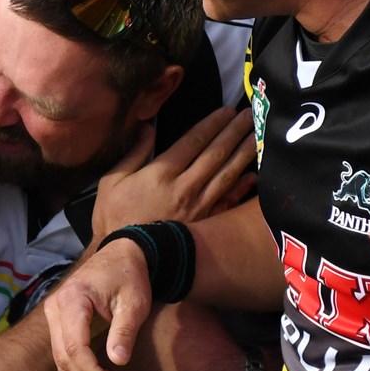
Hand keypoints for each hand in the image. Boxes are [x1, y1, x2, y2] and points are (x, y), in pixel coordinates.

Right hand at [44, 239, 152, 370]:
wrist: (119, 256)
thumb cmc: (128, 277)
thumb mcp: (135, 303)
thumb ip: (124, 331)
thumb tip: (118, 361)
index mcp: (74, 299)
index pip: (76, 346)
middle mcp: (56, 306)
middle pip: (64, 355)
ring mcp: (53, 313)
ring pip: (60, 356)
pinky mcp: (57, 320)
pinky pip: (62, 350)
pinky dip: (78, 365)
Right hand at [92, 107, 255, 237]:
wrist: (128, 259)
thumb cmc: (113, 219)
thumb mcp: (112, 182)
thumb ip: (133, 153)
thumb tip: (147, 126)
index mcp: (162, 173)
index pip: (193, 141)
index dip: (212, 123)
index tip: (227, 111)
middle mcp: (186, 187)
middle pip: (215, 154)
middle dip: (234, 132)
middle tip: (251, 115)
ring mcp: (199, 207)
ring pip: (227, 174)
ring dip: (243, 153)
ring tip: (257, 136)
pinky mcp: (205, 224)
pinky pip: (228, 202)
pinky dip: (242, 188)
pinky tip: (253, 176)